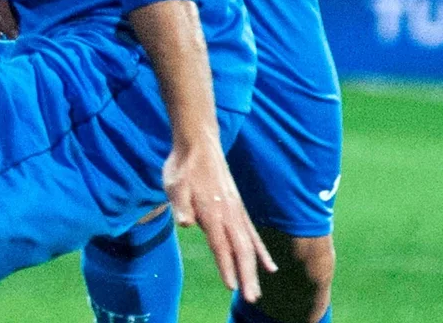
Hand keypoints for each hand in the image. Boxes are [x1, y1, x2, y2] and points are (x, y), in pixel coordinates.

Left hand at [164, 140, 275, 302]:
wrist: (199, 145)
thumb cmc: (182, 167)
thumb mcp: (173, 185)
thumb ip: (180, 206)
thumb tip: (186, 224)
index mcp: (212, 211)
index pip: (220, 245)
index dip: (226, 266)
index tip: (232, 287)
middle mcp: (228, 214)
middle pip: (240, 250)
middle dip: (246, 276)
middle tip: (251, 298)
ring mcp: (236, 212)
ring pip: (249, 246)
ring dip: (254, 270)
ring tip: (256, 291)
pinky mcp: (238, 209)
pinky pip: (252, 235)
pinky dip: (261, 252)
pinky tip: (268, 267)